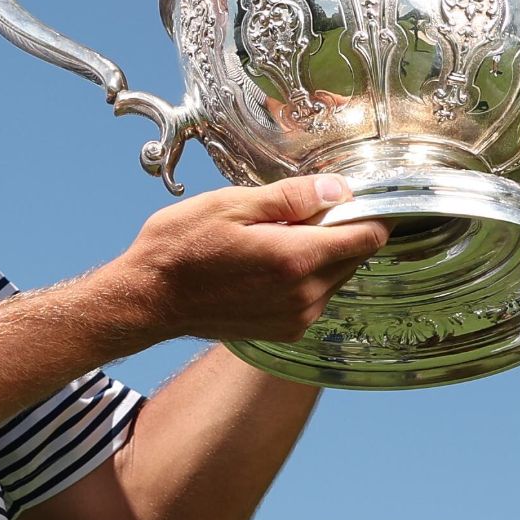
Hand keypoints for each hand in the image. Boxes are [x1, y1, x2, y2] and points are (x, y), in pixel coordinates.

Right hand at [98, 175, 391, 346]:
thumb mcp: (230, 204)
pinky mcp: (285, 331)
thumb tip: (338, 189)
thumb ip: (291, 197)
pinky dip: (305, 277)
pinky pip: (316, 297)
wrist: (148, 299)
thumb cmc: (180, 248)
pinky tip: (268, 264)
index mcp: (296, 258)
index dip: (371, 213)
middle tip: (302, 213)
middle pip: (355, 256)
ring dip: (321, 255)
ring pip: (336, 277)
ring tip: (277, 239)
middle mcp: (304, 294)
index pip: (367, 236)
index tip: (357, 198)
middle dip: (340, 231)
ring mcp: (297, 317)